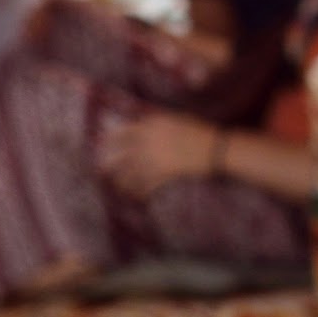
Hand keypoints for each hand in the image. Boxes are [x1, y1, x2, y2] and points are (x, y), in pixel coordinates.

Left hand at [98, 112, 219, 198]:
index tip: (102, 146)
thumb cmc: (199, 131)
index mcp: (151, 125)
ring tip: (118, 187)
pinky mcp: (165, 174)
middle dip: (109, 164)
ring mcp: (156, 159)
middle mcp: (149, 141)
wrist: (216, 148)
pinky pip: (146, 185)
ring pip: (130, 173)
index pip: (122, 133)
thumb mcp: (175, 119)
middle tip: (102, 171)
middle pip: (121, 155)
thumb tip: (140, 125)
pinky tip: (137, 197)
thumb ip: (155, 123)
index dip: (109, 141)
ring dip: (122, 182)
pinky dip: (140, 192)